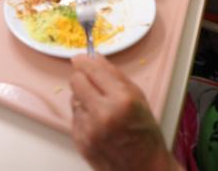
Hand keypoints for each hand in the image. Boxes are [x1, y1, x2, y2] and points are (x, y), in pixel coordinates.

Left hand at [70, 55, 173, 170]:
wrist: (143, 169)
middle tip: (91, 83)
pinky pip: (74, 117)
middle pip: (75, 81)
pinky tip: (97, 123)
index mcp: (122, 100)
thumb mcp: (139, 98)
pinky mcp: (80, 141)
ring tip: (99, 108)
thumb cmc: (145, 133)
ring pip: (73, 98)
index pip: (92, 70)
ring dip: (82, 98)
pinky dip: (83, 116)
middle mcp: (103, 114)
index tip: (81, 58)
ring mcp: (89, 129)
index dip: (85, 61)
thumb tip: (93, 57)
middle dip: (82, 78)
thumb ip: (115, 75)